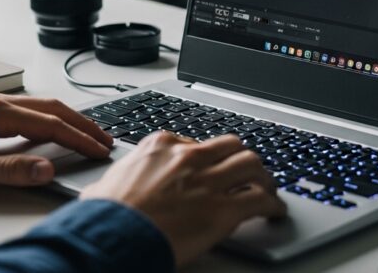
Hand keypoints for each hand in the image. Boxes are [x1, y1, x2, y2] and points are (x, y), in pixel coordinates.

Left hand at [0, 91, 113, 190]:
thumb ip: (10, 171)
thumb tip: (46, 169)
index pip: (50, 124)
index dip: (78, 138)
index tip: (99, 149)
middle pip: (51, 108)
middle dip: (81, 123)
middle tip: (104, 139)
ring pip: (39, 108)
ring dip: (66, 120)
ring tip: (85, 135)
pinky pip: (25, 112)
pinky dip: (46, 120)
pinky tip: (48, 132)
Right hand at [80, 132, 286, 265]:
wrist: (112, 235)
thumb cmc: (104, 216)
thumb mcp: (103, 185)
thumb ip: (115, 182)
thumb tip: (102, 190)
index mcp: (159, 146)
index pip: (195, 142)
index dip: (207, 156)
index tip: (211, 165)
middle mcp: (188, 157)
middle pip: (230, 145)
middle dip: (241, 158)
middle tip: (246, 172)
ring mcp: (208, 181)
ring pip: (252, 164)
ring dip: (263, 177)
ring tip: (267, 188)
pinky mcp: (223, 209)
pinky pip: (261, 200)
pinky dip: (273, 205)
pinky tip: (275, 212)